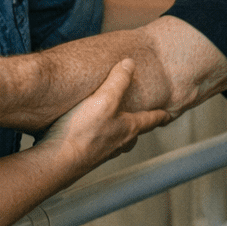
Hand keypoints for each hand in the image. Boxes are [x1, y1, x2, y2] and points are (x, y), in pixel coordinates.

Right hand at [39, 59, 171, 173]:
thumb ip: (118, 81)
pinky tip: (86, 135)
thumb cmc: (83, 132)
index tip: (168, 115)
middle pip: (134, 134)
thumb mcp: (104, 99)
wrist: (58, 162)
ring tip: (113, 127)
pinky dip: (97, 139)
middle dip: (138, 126)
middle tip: (141, 121)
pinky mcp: (85, 158)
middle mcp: (118, 143)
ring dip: (118, 134)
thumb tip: (130, 64)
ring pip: (117, 142)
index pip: (150, 120)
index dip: (160, 115)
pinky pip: (97, 147)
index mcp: (128, 128)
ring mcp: (102, 153)